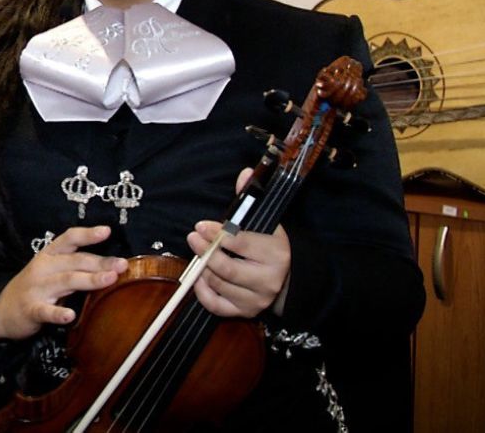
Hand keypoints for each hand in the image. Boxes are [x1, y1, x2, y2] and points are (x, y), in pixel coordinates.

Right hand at [0, 225, 128, 340]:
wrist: (0, 311)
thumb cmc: (33, 288)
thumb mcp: (50, 270)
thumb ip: (74, 266)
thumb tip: (110, 265)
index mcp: (49, 256)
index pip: (69, 239)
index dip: (87, 234)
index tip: (107, 231)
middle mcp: (43, 268)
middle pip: (74, 261)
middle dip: (100, 262)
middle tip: (122, 265)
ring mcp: (36, 288)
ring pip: (65, 281)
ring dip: (89, 280)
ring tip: (109, 280)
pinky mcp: (31, 310)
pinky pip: (45, 311)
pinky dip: (57, 313)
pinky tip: (70, 315)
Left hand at [186, 168, 291, 317]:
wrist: (292, 278)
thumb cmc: (271, 246)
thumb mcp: (266, 221)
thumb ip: (250, 198)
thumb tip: (244, 173)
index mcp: (276, 253)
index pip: (240, 243)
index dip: (217, 234)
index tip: (200, 226)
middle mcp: (269, 279)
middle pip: (227, 268)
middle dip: (205, 252)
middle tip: (192, 238)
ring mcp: (257, 299)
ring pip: (220, 284)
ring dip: (202, 269)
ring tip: (197, 254)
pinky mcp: (246, 312)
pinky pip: (217, 306)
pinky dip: (203, 292)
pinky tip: (199, 277)